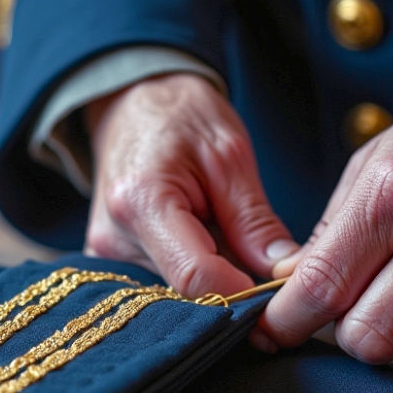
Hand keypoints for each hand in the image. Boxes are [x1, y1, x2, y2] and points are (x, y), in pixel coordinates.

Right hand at [83, 73, 298, 300]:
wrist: (131, 101)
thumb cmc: (181, 115)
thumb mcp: (230, 154)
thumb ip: (254, 221)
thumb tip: (286, 274)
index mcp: (141, 203)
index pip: (196, 279)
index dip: (244, 291)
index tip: (280, 283)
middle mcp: (114, 237)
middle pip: (187, 291)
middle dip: (232, 284)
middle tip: (263, 259)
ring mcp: (106, 252)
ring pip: (177, 291)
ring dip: (214, 276)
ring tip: (226, 233)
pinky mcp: (108, 259)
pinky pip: (162, 281)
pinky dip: (194, 269)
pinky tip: (204, 240)